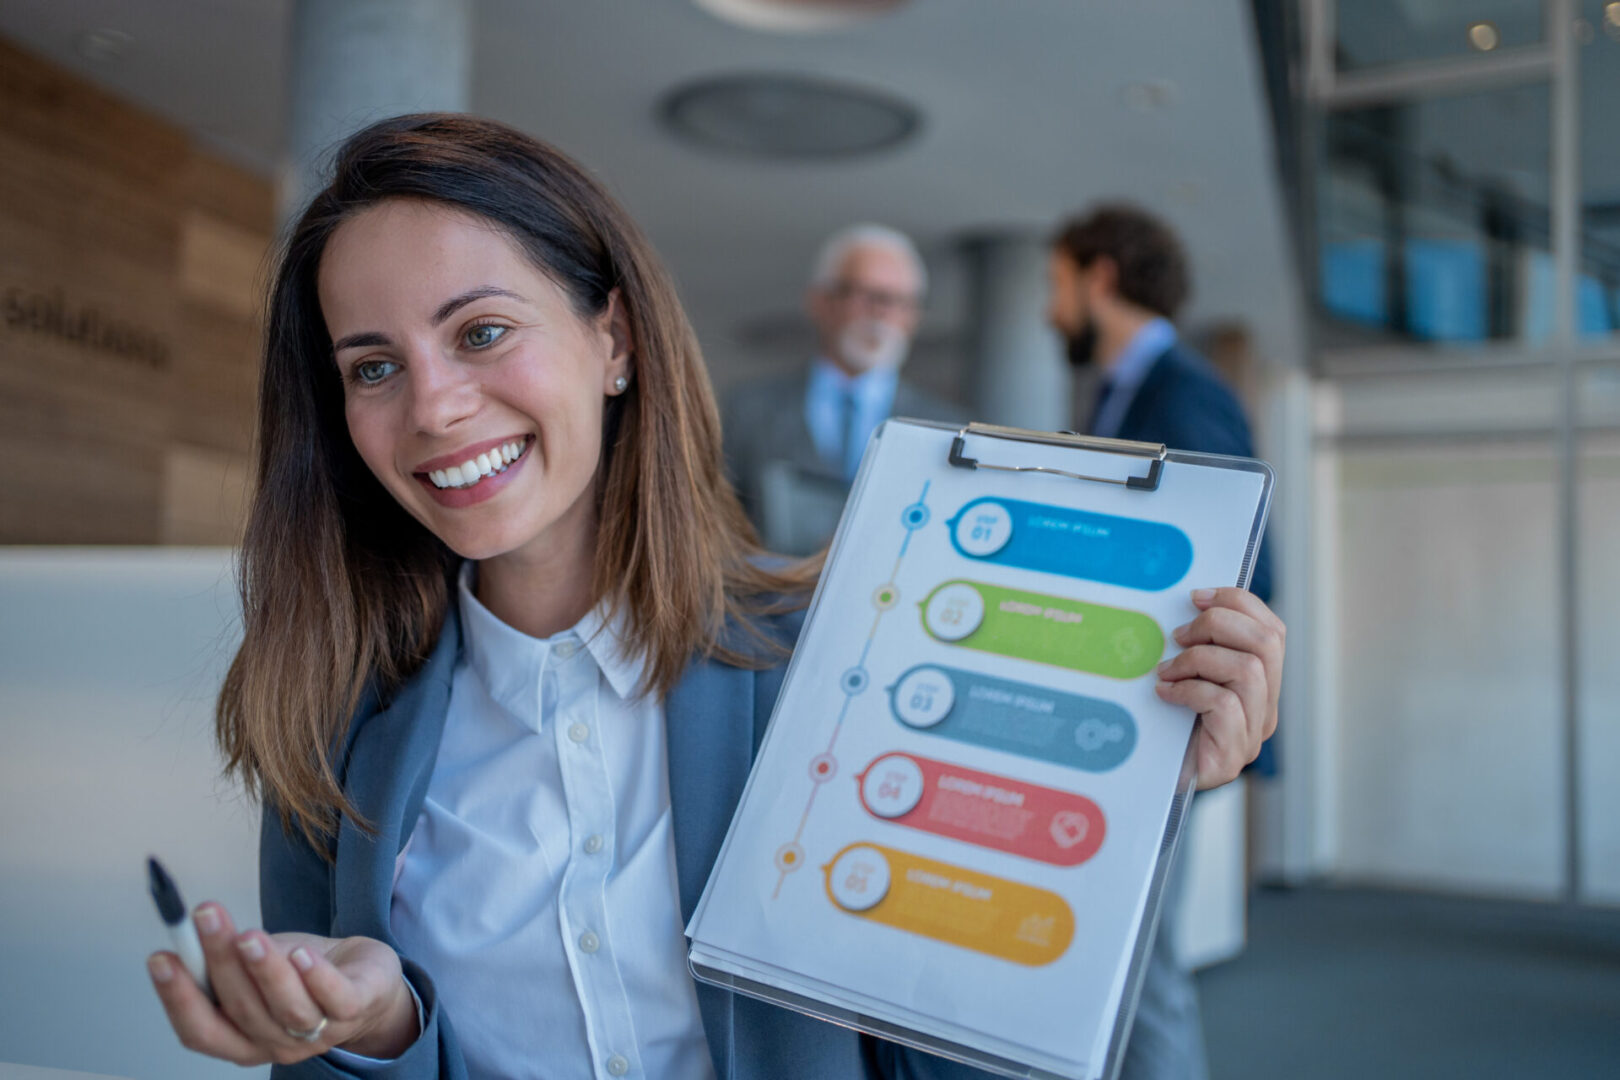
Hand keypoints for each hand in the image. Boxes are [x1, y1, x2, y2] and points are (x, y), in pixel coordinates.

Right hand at [148, 902, 417, 1065]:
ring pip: (287, 1006)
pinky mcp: (355, 1009)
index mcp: (241, 1040)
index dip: (177, 998)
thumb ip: (228, 960)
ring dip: (264, 970)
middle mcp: (275, 1043)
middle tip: (206, 917)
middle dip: (219, 961)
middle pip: (241, 1009)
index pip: (200, 1030)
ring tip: (248, 935)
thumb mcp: (258, 967)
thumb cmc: (303, 975)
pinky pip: (334, 998)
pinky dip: (316, 977)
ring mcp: (318, 1032)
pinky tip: (302, 952)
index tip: (161, 957)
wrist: (367, 980)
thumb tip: (192, 927)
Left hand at [1154, 587, 1284, 790]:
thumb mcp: (1184, 677)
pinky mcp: (1232, 756)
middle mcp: (1265, 709)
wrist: (1148, 785)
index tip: (1196, 596)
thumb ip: (1197, 648)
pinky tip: (1164, 694)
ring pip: (1249, 670)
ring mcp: (1253, 735)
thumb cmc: (1163, 727)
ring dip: (1199, 659)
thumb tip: (1188, 604)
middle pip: (1267, 643)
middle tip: (1178, 635)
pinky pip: (1224, 704)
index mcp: (1261, 686)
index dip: (1239, 603)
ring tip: (1166, 670)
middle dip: (1218, 625)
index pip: (1273, 631)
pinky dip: (1189, 690)